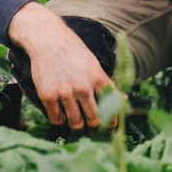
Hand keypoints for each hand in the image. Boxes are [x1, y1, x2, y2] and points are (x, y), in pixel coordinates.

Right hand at [8, 2, 113, 129]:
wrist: (48, 39)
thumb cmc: (73, 51)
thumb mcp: (94, 65)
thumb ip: (106, 84)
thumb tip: (124, 100)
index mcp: (97, 78)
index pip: (111, 108)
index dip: (112, 123)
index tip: (110, 129)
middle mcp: (83, 87)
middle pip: (94, 120)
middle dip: (95, 130)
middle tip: (93, 131)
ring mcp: (65, 92)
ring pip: (76, 123)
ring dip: (78, 128)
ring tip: (77, 127)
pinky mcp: (48, 95)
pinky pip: (56, 119)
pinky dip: (60, 121)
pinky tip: (61, 116)